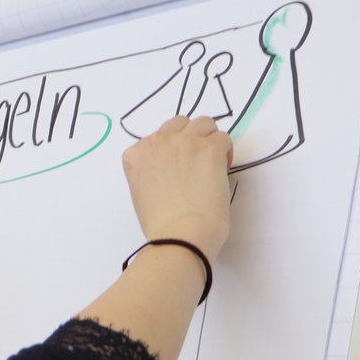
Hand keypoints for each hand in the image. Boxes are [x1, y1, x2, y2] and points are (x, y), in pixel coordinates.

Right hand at [121, 116, 232, 261]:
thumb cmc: (160, 225)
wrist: (179, 236)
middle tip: (197, 161)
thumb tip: (173, 170)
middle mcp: (156, 142)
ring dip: (208, 139)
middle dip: (189, 138)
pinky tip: (222, 169)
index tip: (178, 168)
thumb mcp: (142, 192)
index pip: (156, 138)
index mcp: (135, 155)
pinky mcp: (209, 148)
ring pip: (203, 123)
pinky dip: (224, 151)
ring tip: (212, 162)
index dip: (170, 152)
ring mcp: (184, 142)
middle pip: (179, 124)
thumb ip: (151, 172)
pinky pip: (222, 138)